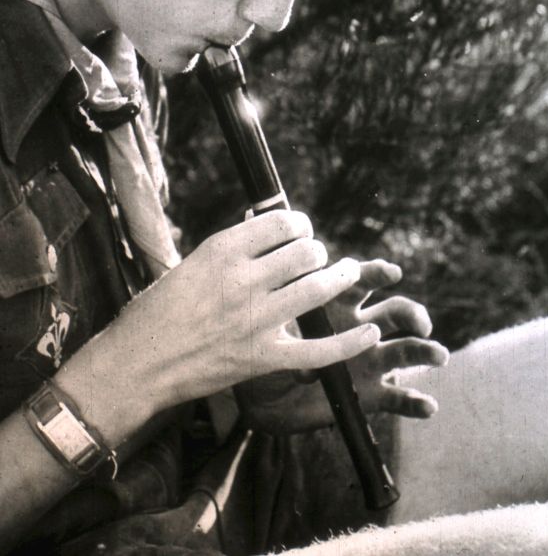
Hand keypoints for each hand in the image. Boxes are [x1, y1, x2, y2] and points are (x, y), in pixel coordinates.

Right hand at [91, 210, 380, 425]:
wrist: (136, 364)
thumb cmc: (156, 312)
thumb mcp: (189, 265)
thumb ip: (230, 251)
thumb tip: (266, 230)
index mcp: (221, 251)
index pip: (281, 222)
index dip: (299, 223)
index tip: (301, 229)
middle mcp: (242, 281)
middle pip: (305, 253)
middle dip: (317, 251)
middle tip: (317, 257)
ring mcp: (255, 321)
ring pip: (317, 289)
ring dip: (340, 278)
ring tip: (347, 272)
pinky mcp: (262, 358)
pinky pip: (319, 350)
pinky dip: (351, 343)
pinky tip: (371, 332)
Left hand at [235, 258, 447, 432]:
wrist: (261, 395)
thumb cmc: (263, 347)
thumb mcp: (266, 320)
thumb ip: (277, 301)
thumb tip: (275, 271)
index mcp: (338, 302)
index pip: (363, 280)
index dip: (379, 274)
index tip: (391, 272)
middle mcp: (361, 326)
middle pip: (395, 311)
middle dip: (411, 313)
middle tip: (419, 322)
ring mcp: (369, 359)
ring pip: (405, 350)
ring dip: (425, 350)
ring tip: (438, 355)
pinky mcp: (371, 394)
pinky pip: (398, 398)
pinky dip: (415, 402)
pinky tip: (428, 407)